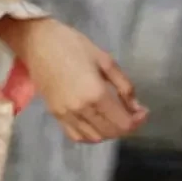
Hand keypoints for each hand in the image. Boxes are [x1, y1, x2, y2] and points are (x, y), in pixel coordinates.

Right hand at [0, 16, 147, 144]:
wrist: (38, 43)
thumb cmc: (73, 45)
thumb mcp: (106, 60)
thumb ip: (124, 86)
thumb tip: (135, 106)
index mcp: (96, 94)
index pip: (123, 122)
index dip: (137, 121)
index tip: (143, 111)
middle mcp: (81, 109)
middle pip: (111, 132)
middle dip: (126, 126)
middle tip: (132, 113)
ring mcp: (66, 114)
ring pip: (94, 137)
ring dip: (109, 132)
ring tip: (114, 117)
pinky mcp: (55, 114)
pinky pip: (76, 135)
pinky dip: (90, 135)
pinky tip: (96, 124)